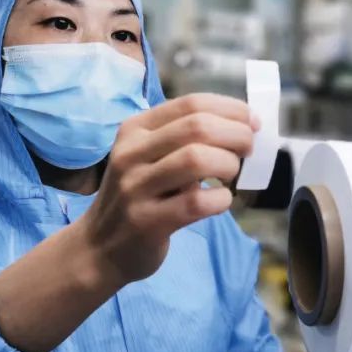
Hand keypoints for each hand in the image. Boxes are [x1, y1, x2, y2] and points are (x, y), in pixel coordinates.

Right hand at [77, 94, 257, 290]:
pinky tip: (220, 201)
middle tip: (248, 150)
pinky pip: (196, 202)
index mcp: (135, 129)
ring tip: (231, 176)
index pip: (191, 104)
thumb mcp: (148, 157)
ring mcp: (136, 188)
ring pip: (197, 159)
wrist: (99, 247)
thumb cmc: (138, 196)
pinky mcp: (146, 222)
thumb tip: (244, 125)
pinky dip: (220, 199)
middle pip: (198, 127)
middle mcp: (131, 153)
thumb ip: (185, 139)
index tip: (252, 122)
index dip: (231, 109)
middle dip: (236, 135)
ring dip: (228, 165)